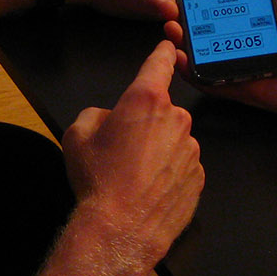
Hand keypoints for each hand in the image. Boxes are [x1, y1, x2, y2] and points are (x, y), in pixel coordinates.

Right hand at [60, 41, 203, 266]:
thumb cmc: (98, 180)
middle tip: (123, 148)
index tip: (169, 46)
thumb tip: (111, 118)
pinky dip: (169, 173)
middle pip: (163, 109)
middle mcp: (176, 118)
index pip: (159, 63)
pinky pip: (182, 166)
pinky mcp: (199, 176)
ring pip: (173, 140)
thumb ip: (97, 113)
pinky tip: (149, 190)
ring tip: (133, 175)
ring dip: (158, 150)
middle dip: (147, 122)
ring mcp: (191, 149)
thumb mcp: (78, 134)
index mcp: (145, 100)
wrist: (121, 229)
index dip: (163, 51)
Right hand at [166, 0, 276, 125]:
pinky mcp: (254, 92)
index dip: (212, 1)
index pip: (235, 9)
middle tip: (172, 14)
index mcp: (272, 22)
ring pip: (214, 60)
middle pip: (218, 35)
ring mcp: (255, 69)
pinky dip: (201, 78)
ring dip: (190, 50)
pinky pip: (222, 85)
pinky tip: (182, 67)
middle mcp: (260, 45)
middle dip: (193, 26)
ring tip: (171, 36)